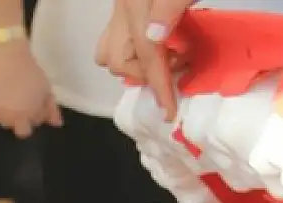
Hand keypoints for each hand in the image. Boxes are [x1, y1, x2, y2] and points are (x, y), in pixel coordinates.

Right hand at [0, 40, 61, 138]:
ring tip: (9, 97)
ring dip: (8, 115)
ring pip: (6, 123)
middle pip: (21, 130)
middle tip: (21, 104)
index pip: (35, 124)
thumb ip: (51, 108)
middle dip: (23, 120)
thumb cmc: (27, 70)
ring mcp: (0, 115)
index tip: (33, 103)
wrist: (5, 57)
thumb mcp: (45, 88)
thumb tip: (56, 123)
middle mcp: (15, 119)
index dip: (35, 113)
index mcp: (31, 115)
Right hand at [95, 0, 194, 120]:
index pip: (145, 53)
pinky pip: (118, 38)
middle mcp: (122, 8)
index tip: (169, 112)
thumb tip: (153, 37)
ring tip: (164, 58)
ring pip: (109, 51)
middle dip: (143, 75)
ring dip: (134, 65)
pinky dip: (134, 51)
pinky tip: (158, 45)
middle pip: (117, 60)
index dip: (158, 86)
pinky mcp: (126, 5)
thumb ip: (168, 8)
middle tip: (173, 66)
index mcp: (135, 4)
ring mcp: (121, 7)